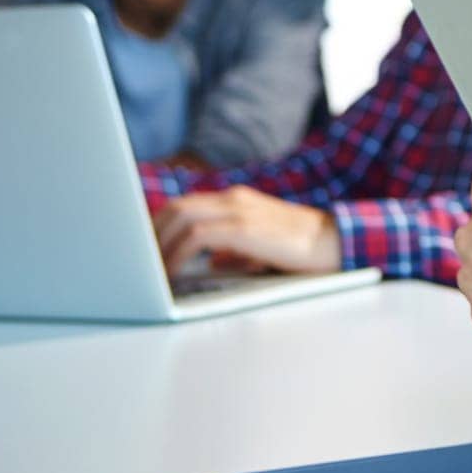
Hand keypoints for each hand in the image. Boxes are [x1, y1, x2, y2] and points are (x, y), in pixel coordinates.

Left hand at [153, 186, 341, 276]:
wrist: (336, 242)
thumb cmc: (301, 249)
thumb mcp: (260, 246)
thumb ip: (233, 249)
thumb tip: (210, 262)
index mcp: (236, 200)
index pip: (185, 205)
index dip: (158, 226)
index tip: (141, 249)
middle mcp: (234, 199)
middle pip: (175, 207)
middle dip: (148, 235)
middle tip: (135, 262)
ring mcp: (240, 210)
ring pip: (181, 217)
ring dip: (158, 246)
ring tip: (147, 271)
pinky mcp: (245, 227)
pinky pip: (197, 236)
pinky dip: (177, 254)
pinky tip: (169, 274)